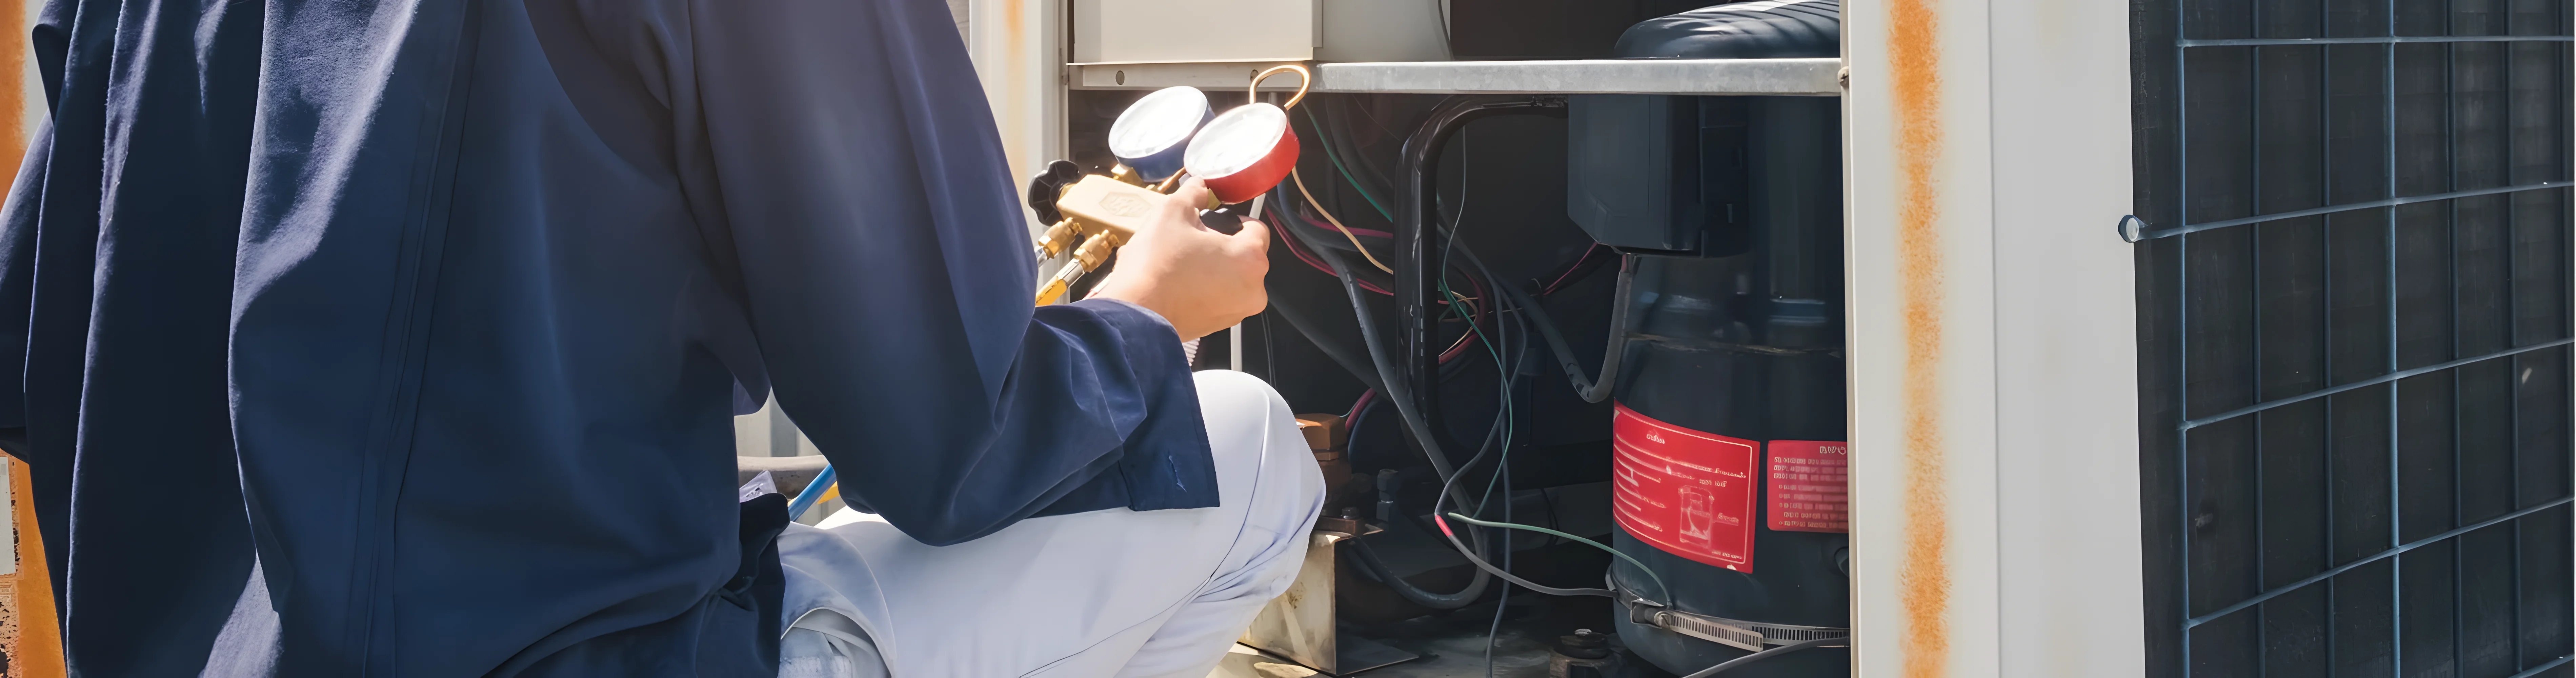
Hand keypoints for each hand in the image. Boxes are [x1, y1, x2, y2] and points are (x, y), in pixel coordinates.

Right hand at [1086, 177, 1269, 340]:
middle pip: (1245, 255)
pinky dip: (1204, 288)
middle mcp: (1253, 289)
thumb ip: (1193, 194)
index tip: (1214, 220)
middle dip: (1221, 244)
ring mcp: (1237, 312)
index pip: (1257, 228)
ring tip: (1182, 262)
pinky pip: (1219, 298)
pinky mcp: (1218, 326)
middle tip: (1192, 241)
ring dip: (1213, 267)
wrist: (1135, 314)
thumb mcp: (1172, 213)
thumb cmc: (1156, 267)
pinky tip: (1178, 282)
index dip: (1233, 219)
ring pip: (1232, 277)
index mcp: (1250, 258)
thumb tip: (1199, 187)